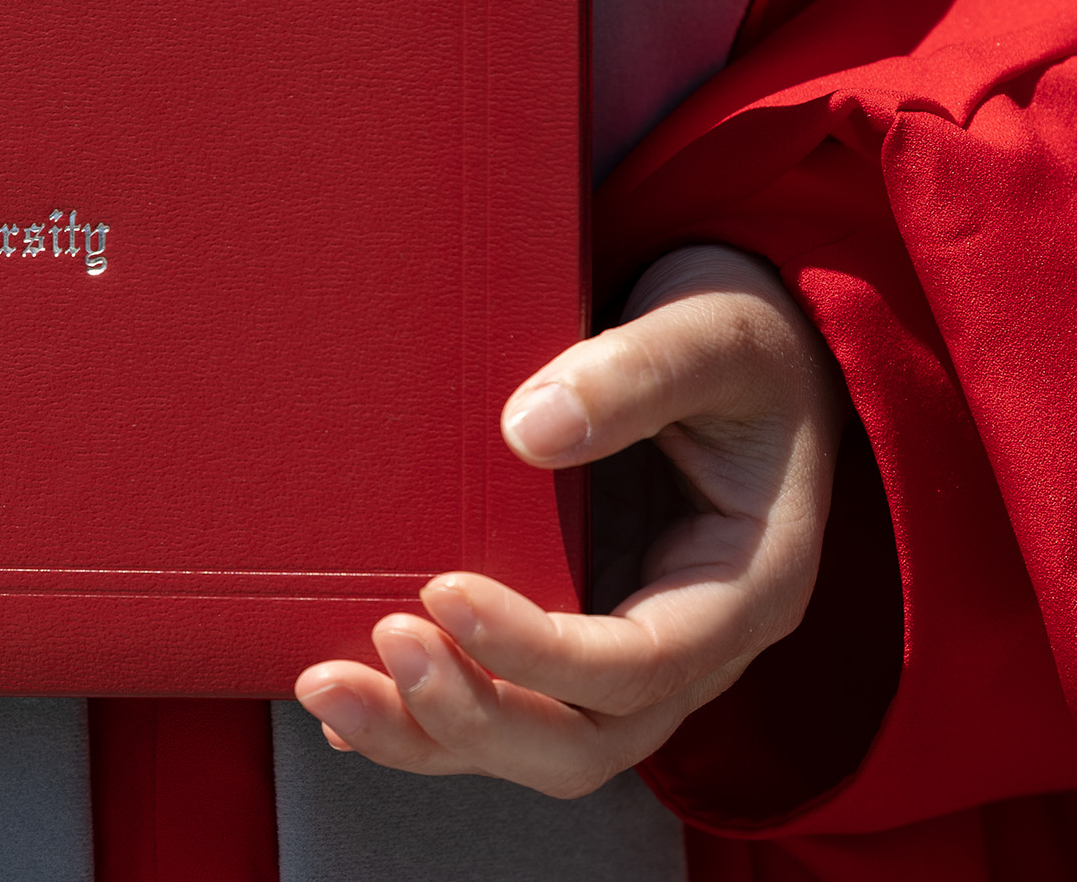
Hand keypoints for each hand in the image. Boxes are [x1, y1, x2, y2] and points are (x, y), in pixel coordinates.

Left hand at [295, 246, 841, 796]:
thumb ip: (639, 373)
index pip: (640, 663)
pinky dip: (422, 722)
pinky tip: (344, 709)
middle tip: (384, 644)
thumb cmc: (740, 339)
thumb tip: (530, 430)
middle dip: (474, 716)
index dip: (536, 648)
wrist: (741, 359)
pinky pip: (503, 711)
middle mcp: (694, 648)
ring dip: (427, 732)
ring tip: (329, 686)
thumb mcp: (715, 330)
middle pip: (587, 744)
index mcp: (747, 586)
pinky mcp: (575, 644)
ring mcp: (631, 657)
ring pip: (535, 747)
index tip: (441, 590)